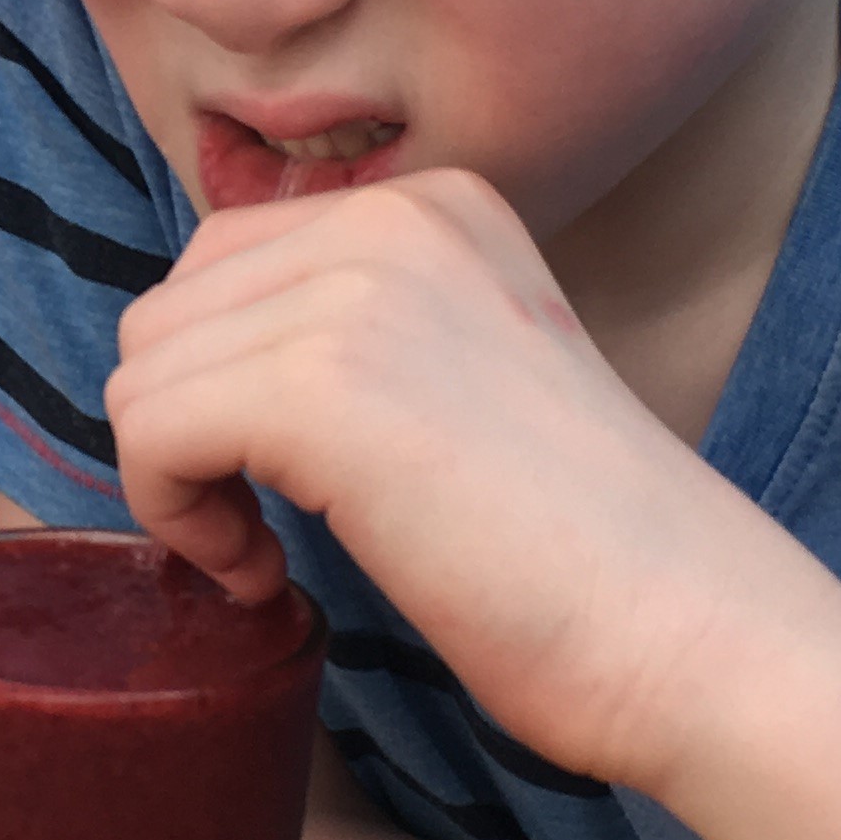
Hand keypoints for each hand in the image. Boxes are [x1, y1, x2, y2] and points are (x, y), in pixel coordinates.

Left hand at [105, 173, 799, 794]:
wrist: (697, 632)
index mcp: (437, 207)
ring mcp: (360, 290)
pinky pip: (147, 431)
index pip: (225, 264)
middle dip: (187, 431)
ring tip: (277, 556)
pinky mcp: (323, 384)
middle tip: (271, 529)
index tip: (291, 486)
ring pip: (144, 374)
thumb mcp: (465, 379)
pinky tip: (267, 576)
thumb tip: (196, 362)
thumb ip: (354, 335)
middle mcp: (396, 216)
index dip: (221, 387)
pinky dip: (179, 520)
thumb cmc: (585, 556)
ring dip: (181, 484)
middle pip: (169, 311)